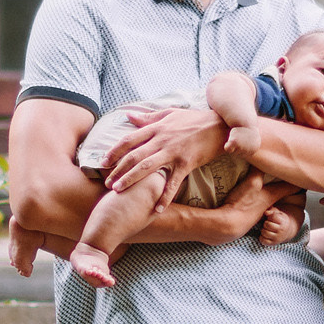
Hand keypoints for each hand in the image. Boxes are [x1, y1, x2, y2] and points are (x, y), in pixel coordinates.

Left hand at [103, 107, 228, 204]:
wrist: (220, 125)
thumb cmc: (194, 119)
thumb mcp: (170, 114)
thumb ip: (148, 117)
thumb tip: (128, 116)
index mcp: (156, 128)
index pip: (129, 139)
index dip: (114, 150)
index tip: (103, 161)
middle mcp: (162, 140)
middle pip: (134, 156)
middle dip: (118, 170)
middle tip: (106, 183)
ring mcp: (173, 152)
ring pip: (147, 168)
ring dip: (131, 180)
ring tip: (118, 191)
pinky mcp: (186, 163)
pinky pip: (173, 182)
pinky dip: (165, 197)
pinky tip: (157, 209)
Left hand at [256, 198, 302, 247]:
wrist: (286, 231)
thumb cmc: (280, 220)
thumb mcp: (278, 213)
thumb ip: (272, 210)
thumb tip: (266, 213)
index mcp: (283, 221)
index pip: (272, 217)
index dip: (270, 216)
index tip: (272, 218)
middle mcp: (281, 231)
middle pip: (267, 224)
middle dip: (266, 223)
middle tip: (268, 223)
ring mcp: (277, 238)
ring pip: (264, 232)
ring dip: (263, 230)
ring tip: (267, 229)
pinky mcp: (273, 243)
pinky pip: (263, 240)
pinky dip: (262, 237)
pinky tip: (265, 235)